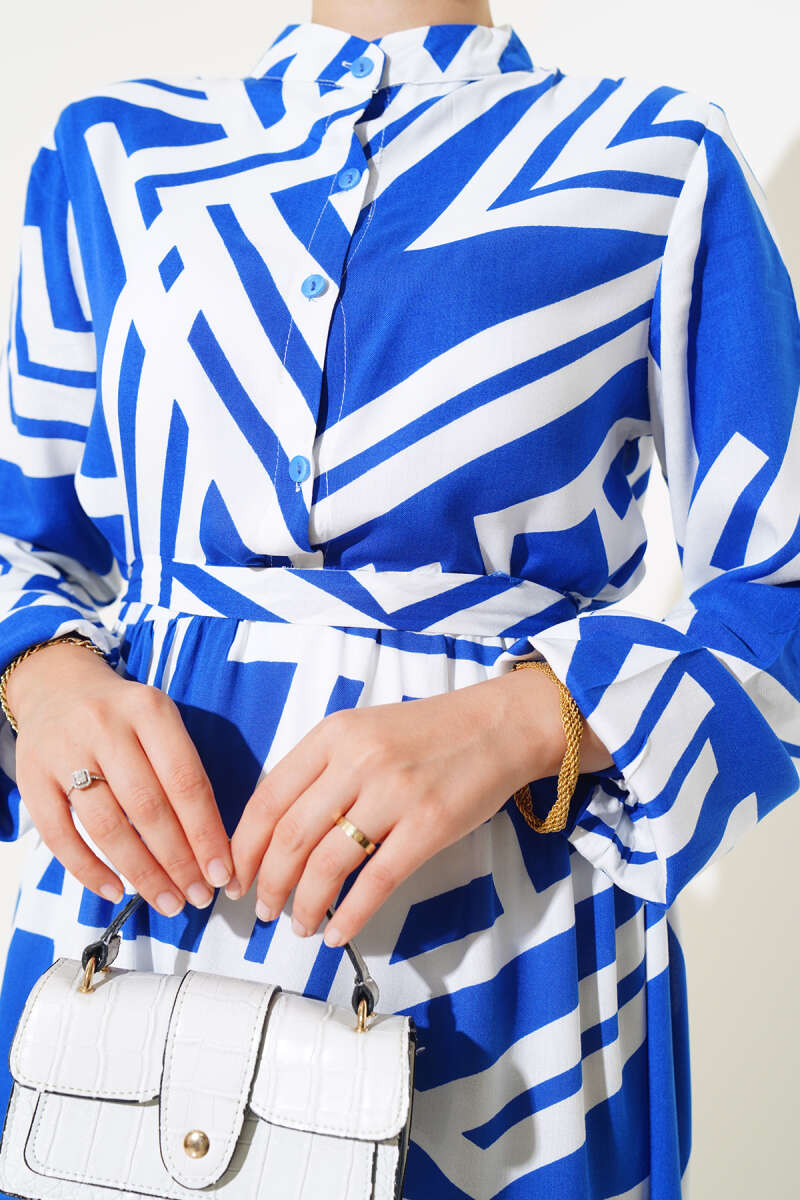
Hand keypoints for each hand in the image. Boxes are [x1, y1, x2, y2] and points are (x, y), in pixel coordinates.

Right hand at [8, 640, 233, 915]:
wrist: (57, 687)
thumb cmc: (124, 717)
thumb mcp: (160, 722)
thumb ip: (183, 772)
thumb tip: (210, 848)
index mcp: (149, 710)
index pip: (186, 781)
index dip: (206, 833)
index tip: (223, 872)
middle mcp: (105, 726)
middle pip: (148, 807)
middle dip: (178, 861)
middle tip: (199, 897)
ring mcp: (63, 751)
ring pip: (106, 826)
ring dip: (141, 873)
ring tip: (167, 901)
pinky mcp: (30, 777)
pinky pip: (60, 835)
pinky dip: (88, 870)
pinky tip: (116, 892)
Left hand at [227, 664, 592, 947]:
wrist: (497, 726)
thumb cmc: (427, 734)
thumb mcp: (362, 732)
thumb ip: (320, 770)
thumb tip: (275, 832)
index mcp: (333, 735)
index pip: (268, 799)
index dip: (244, 847)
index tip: (237, 877)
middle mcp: (358, 760)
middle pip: (290, 837)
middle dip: (268, 884)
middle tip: (262, 910)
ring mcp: (395, 793)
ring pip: (327, 864)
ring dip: (303, 904)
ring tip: (297, 925)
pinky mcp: (429, 826)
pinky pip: (377, 882)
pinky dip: (350, 916)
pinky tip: (336, 932)